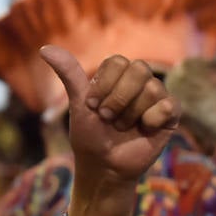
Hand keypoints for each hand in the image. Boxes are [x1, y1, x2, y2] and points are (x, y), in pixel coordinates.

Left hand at [42, 45, 179, 184]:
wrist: (104, 166)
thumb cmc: (89, 135)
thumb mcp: (78, 104)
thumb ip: (68, 74)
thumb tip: (45, 49)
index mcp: (117, 75)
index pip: (118, 61)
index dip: (104, 85)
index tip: (92, 105)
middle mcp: (138, 82)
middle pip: (139, 69)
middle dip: (118, 98)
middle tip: (107, 117)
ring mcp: (156, 97)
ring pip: (153, 88)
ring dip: (131, 113)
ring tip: (122, 127)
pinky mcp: (170, 114)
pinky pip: (169, 105)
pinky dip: (151, 119)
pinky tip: (144, 130)